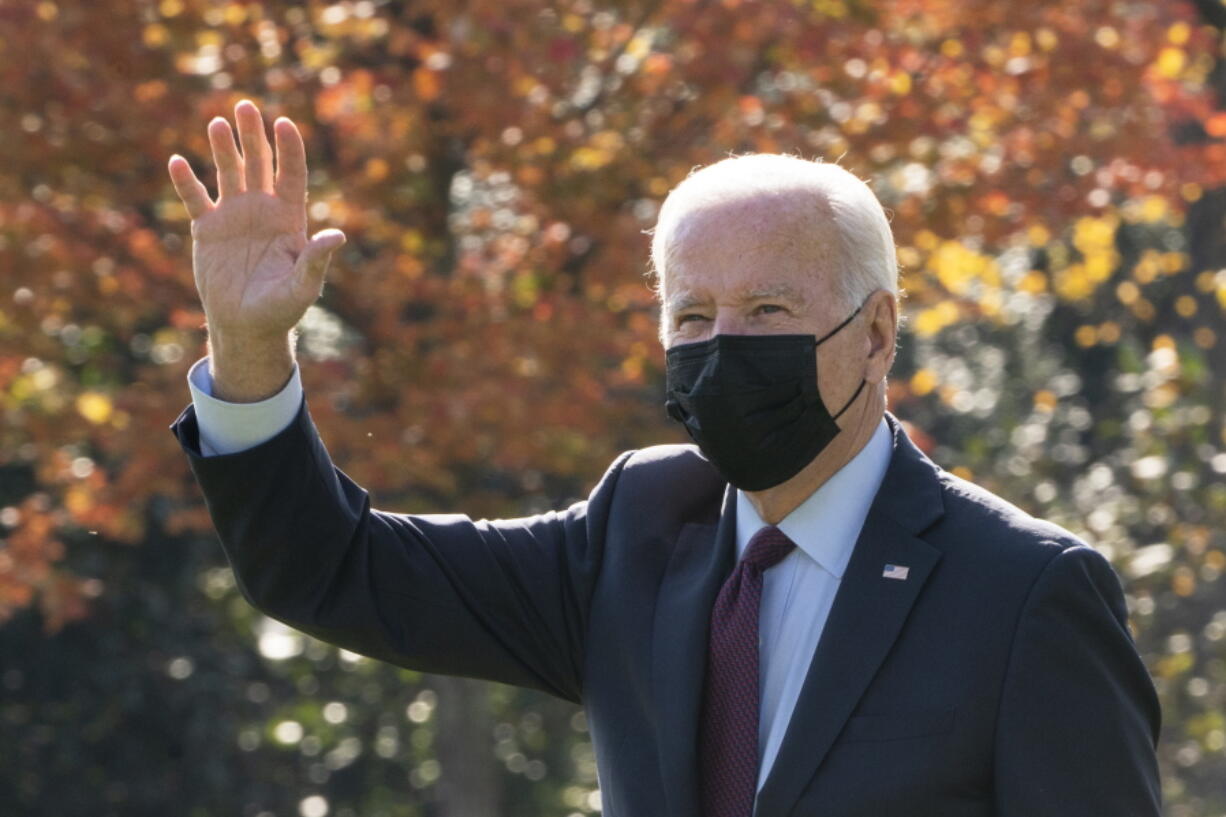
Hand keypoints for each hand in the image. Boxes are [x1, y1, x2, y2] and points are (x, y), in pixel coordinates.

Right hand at [167, 99, 345, 340]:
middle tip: (245, 106)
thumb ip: (316, 260)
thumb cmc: (281, 308)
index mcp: (289, 218)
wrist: (247, 326)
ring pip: (228, 173)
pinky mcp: (207, 229)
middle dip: (253, 136)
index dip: (289, 149)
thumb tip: (337, 236)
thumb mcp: (303, 286)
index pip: (291, 174)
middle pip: (259, 164)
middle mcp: (262, 210)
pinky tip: (178, 162)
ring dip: (223, 148)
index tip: (284, 123)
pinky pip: (195, 199)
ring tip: (217, 124)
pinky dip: (186, 181)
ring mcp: (234, 216)